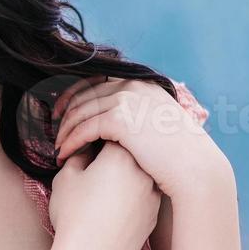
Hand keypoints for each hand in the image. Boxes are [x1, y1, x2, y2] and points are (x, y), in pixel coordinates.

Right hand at [47, 141, 160, 249]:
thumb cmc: (73, 215)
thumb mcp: (66, 178)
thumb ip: (77, 155)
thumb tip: (85, 149)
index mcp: (121, 154)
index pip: (112, 132)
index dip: (94, 136)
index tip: (83, 147)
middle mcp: (144, 170)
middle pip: (130, 151)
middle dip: (112, 155)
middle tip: (92, 165)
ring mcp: (153, 194)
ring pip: (139, 174)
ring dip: (124, 175)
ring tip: (102, 189)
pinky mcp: (154, 216)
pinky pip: (143, 196)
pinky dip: (130, 196)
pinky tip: (112, 208)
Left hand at [52, 78, 228, 201]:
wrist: (195, 167)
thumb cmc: (180, 154)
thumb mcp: (162, 123)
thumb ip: (143, 114)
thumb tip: (127, 120)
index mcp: (143, 83)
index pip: (98, 82)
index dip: (75, 95)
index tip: (62, 111)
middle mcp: (133, 86)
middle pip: (85, 94)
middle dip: (65, 112)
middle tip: (53, 130)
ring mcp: (126, 100)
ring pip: (81, 111)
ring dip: (65, 130)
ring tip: (57, 147)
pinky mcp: (119, 119)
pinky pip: (84, 128)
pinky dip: (70, 141)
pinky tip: (63, 154)